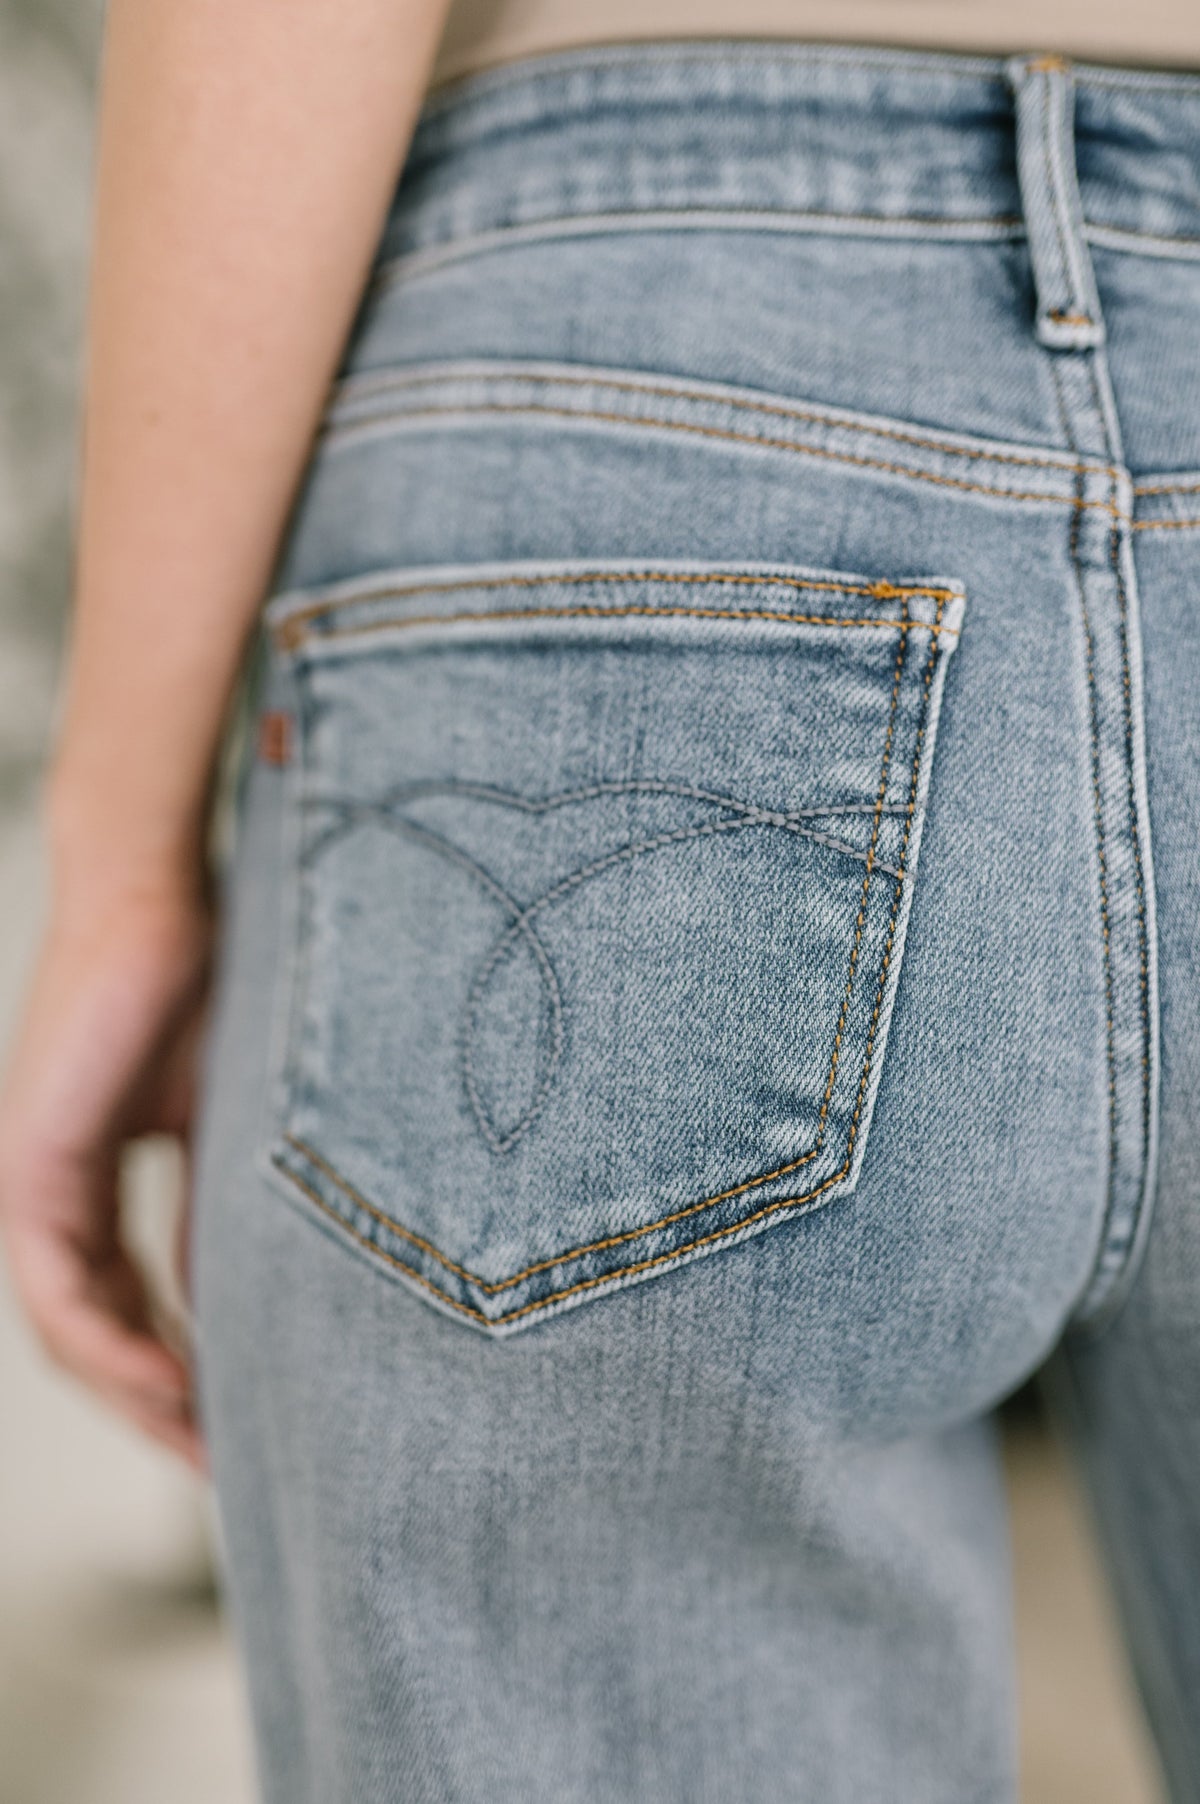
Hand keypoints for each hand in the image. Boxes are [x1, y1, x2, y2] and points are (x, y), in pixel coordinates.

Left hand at [0, 868, 215, 1471]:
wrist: (159, 896)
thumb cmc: (207, 986)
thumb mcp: (225, 1132)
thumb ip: (215, 1218)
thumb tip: (237, 1317)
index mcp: (89, 1182)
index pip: (126, 1306)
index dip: (180, 1375)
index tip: (241, 1426)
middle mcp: (46, 1195)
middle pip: (94, 1337)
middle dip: (160, 1411)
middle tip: (225, 1469)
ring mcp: (28, 1186)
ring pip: (71, 1332)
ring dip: (139, 1398)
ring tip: (208, 1446)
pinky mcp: (28, 1171)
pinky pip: (60, 1294)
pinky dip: (115, 1348)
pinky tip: (175, 1384)